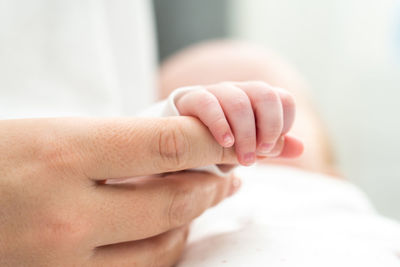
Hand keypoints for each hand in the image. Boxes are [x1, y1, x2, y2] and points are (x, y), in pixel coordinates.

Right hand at [0, 117, 240, 265]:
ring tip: (205, 199)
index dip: (212, 143)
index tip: (234, 143)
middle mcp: (66, 214)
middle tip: (230, 174)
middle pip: (172, 203)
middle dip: (212, 187)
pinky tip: (171, 230)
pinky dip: (163, 249)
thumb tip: (176, 153)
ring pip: (161, 247)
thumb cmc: (0, 158)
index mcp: (63, 154)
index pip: (165, 145)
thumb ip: (116, 145)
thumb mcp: (54, 135)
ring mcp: (63, 261)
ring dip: (193, 221)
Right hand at [175, 81, 303, 165]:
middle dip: (268, 127)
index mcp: (258, 99)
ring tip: (245, 159)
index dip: (283, 124)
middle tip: (262, 153)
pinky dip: (220, 125)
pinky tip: (225, 143)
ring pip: (238, 102)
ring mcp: (217, 92)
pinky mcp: (194, 99)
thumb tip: (300, 148)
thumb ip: (274, 145)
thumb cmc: (226, 138)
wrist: (188, 133)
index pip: (284, 99)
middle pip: (265, 94)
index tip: (271, 146)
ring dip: (246, 134)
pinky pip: (209, 104)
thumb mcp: (252, 144)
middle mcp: (241, 91)